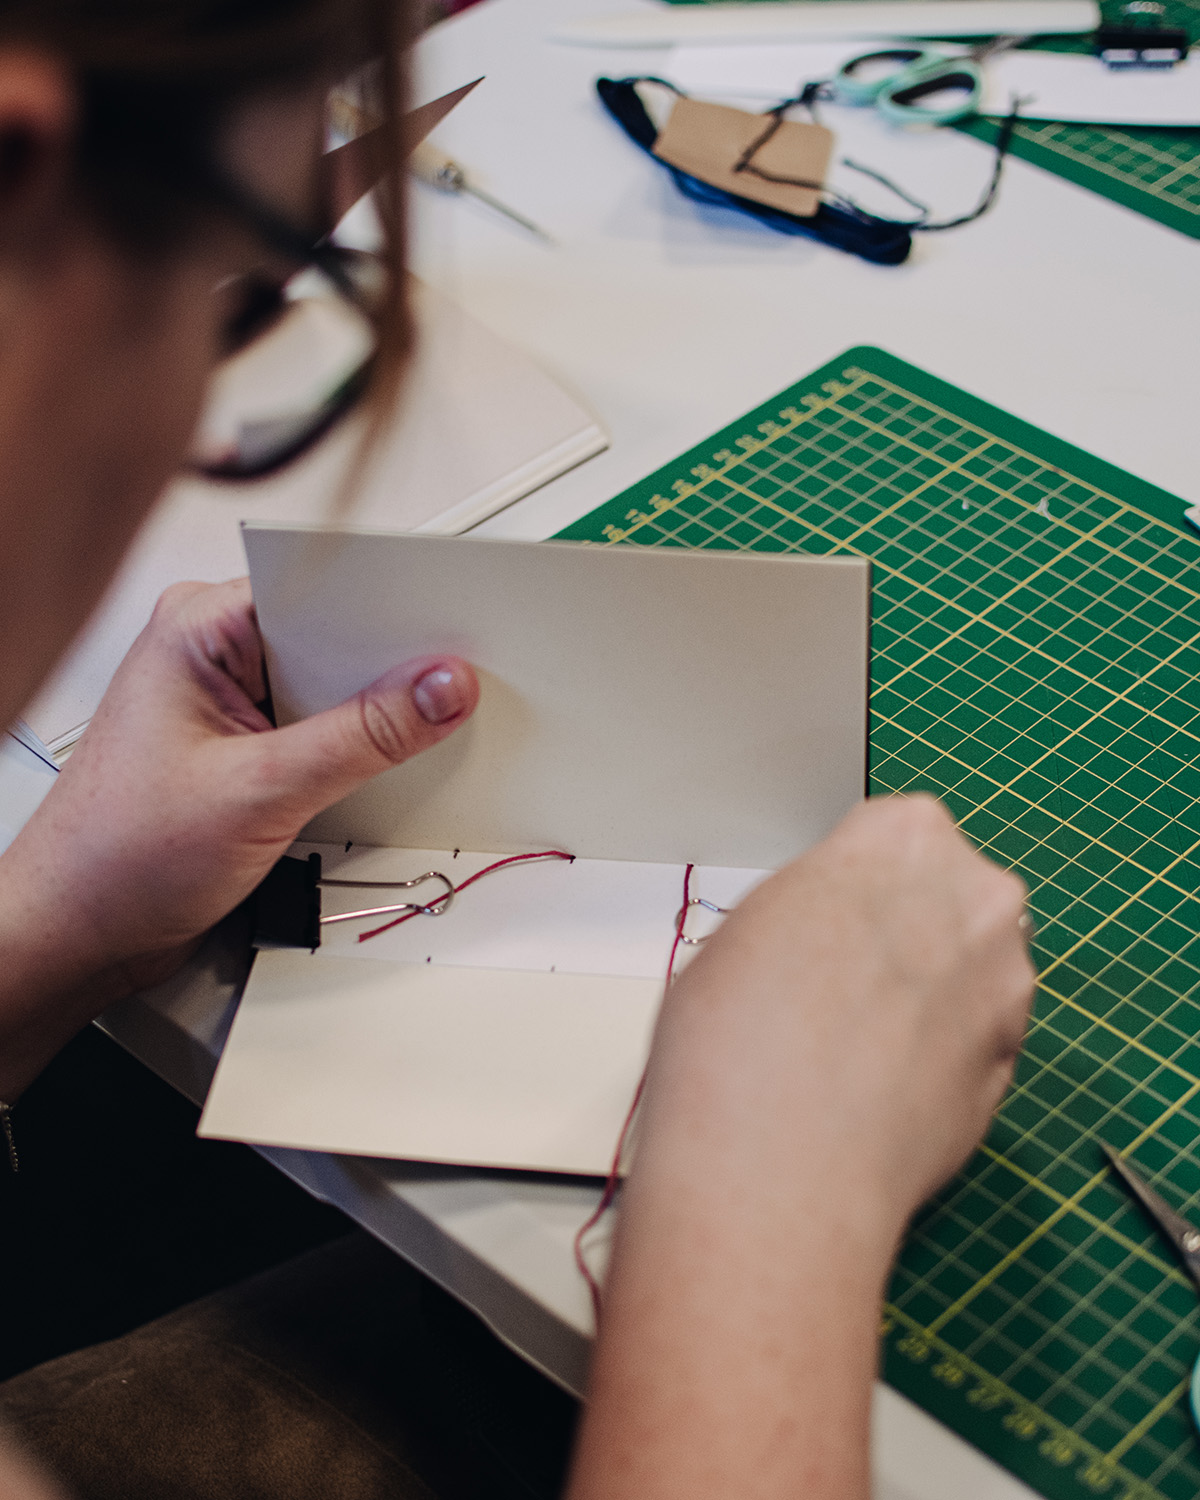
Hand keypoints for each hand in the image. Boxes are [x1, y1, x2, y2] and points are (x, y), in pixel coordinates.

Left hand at [0, 577, 476, 1089]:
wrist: (79, 933)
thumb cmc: (115, 858)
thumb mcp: (261, 792)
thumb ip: (363, 738)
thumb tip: (440, 689)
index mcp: (201, 626)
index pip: (325, 591)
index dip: (394, 616)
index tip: (452, 649)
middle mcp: (215, 651)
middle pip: (339, 639)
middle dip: (391, 675)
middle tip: (442, 706)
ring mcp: (233, 700)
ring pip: (337, 688)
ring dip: (373, 722)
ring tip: (392, 755)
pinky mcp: (249, 744)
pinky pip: (325, 728)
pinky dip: (355, 753)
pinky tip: (366, 779)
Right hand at [648, 792, 1034, 1250]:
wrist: (774, 1166)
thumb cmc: (738, 1040)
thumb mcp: (746, 929)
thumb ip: (813, 910)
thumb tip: (825, 937)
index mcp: (904, 837)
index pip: (894, 833)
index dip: (849, 883)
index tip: (822, 917)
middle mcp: (975, 898)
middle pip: (945, 896)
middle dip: (903, 931)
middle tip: (832, 982)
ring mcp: (1006, 988)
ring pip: (966, 972)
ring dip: (926, 995)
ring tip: (847, 1047)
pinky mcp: (1013, 1069)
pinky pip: (972, 1044)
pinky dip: (936, 1060)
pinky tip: (873, 1091)